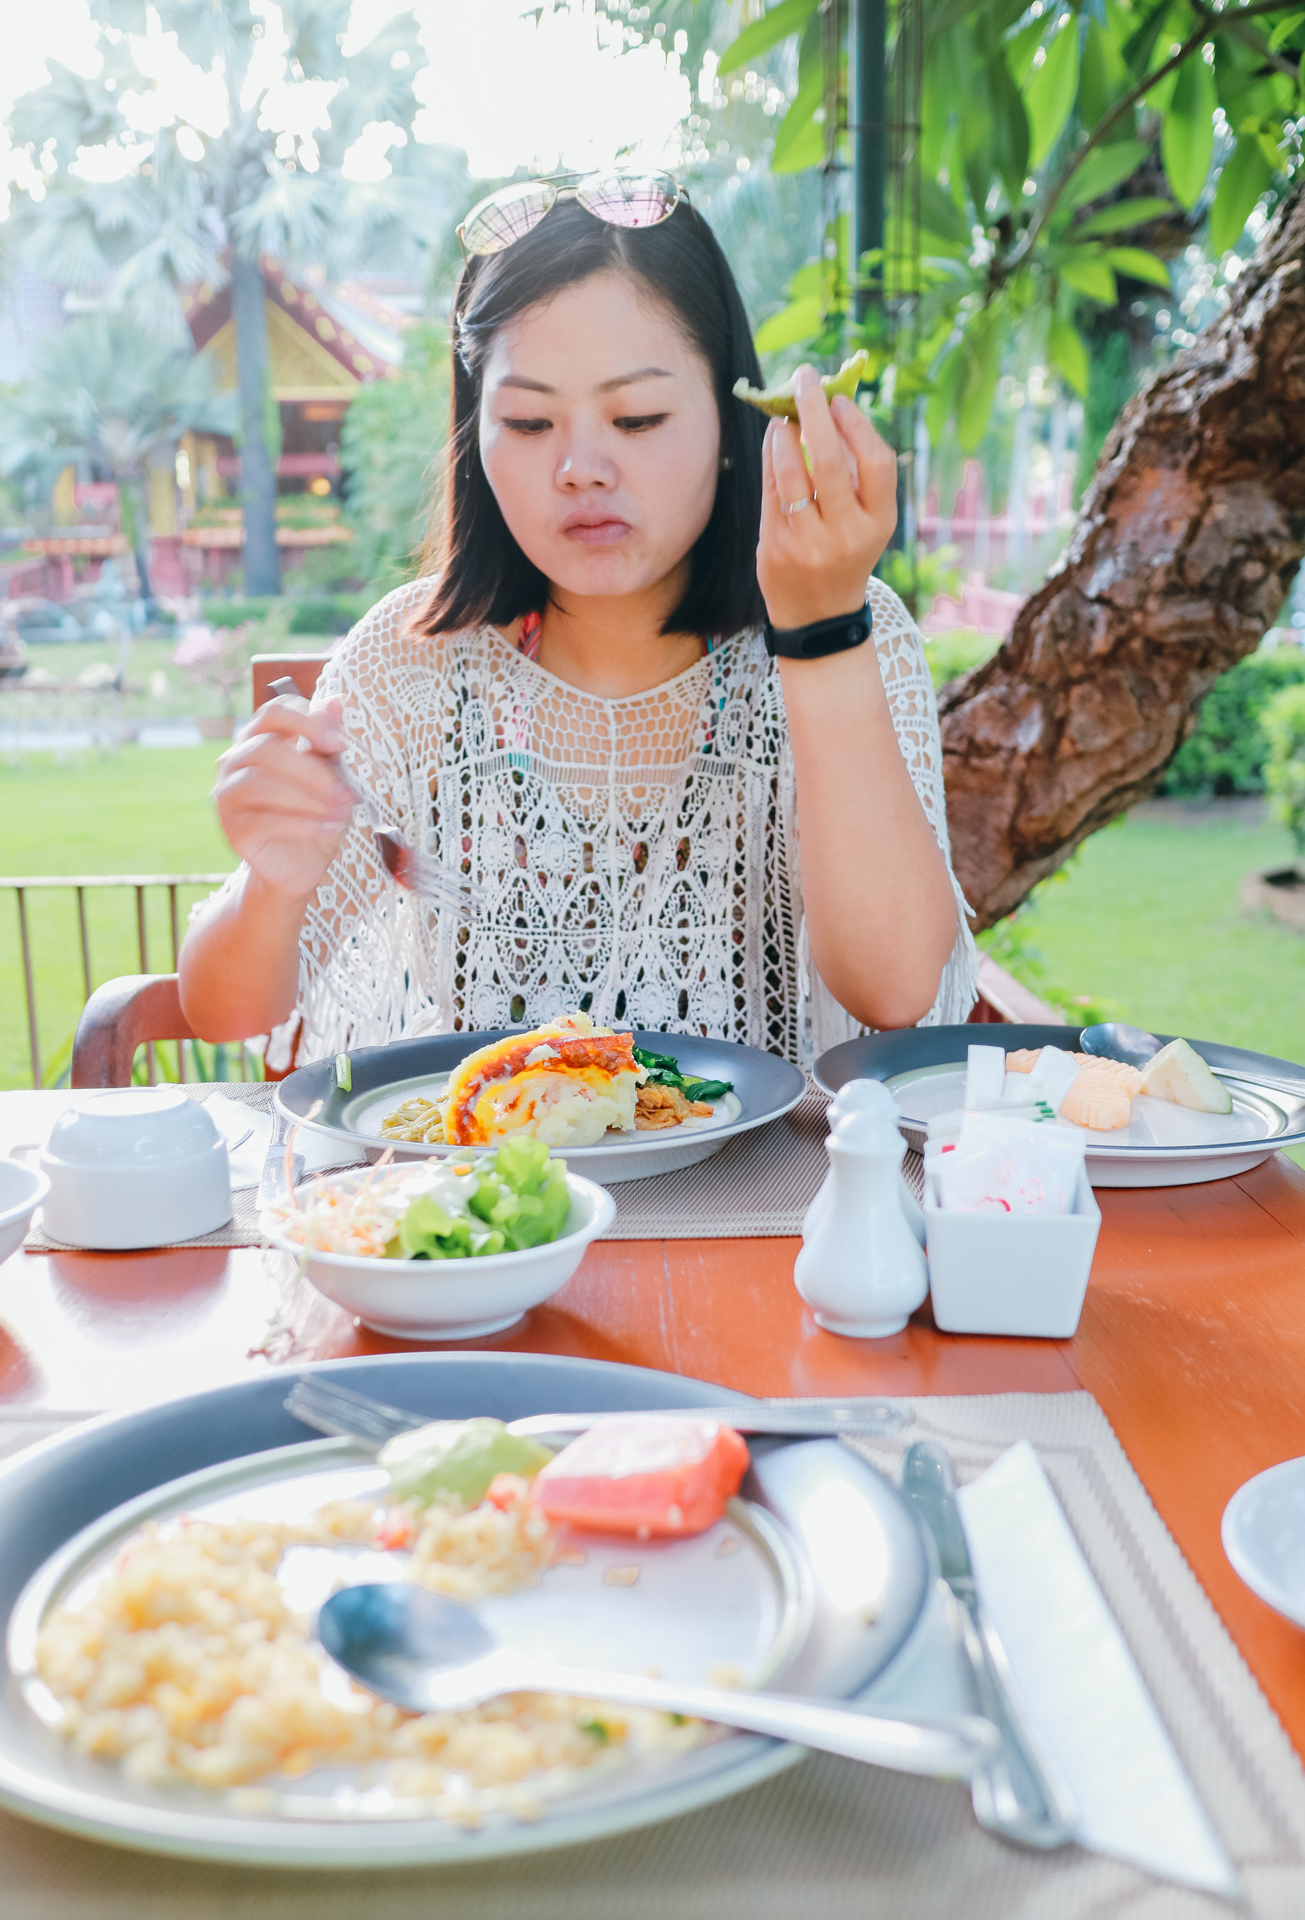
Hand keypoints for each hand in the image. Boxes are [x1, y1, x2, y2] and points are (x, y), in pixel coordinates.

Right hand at [213, 694, 355, 899]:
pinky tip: (330, 829)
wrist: (301, 865)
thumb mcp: (330, 776)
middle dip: (312, 771)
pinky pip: (263, 820)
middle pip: (265, 748)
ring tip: (341, 813)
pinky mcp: (232, 829)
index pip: (273, 712)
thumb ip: (328, 742)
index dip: (306, 722)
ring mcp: (227, 795)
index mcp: (259, 739)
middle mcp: (235, 762)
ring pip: (260, 783)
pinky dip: (303, 824)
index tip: (340, 744)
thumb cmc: (316, 813)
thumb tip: (339, 700)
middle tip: (347, 793)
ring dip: (308, 798)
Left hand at [756, 365, 897, 631]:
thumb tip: (832, 405)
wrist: (819, 616)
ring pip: (792, 473)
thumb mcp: (867, 521)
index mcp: (879, 523)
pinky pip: (771, 490)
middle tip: (806, 377)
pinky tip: (774, 438)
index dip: (858, 425)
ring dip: (785, 433)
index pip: (877, 463)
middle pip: (831, 461)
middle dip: (815, 411)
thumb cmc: (845, 552)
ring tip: (785, 413)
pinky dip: (771, 457)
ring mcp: (809, 543)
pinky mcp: (776, 548)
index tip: (840, 399)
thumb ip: (857, 473)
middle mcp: (847, 534)